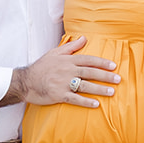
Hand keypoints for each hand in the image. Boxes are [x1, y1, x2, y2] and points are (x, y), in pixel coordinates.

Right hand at [6, 38, 120, 108]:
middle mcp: (67, 70)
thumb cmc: (41, 67)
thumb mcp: (54, 53)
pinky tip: (96, 104)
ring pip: (85, 86)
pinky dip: (86, 102)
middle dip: (105, 76)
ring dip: (99, 89)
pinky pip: (75, 99)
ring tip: (112, 92)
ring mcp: (63, 83)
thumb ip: (71, 47)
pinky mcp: (58, 95)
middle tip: (118, 79)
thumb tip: (84, 38)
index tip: (113, 66)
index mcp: (67, 60)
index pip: (88, 60)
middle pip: (90, 72)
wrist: (25, 81)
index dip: (102, 62)